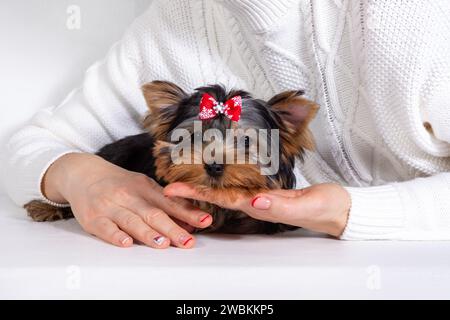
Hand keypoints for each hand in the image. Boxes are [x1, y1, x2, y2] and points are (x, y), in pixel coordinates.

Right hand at [42, 153, 211, 247]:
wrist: (83, 173)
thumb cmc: (119, 184)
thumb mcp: (144, 187)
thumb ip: (166, 204)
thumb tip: (190, 221)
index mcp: (145, 188)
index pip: (170, 203)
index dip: (188, 213)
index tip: (205, 221)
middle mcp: (129, 196)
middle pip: (153, 214)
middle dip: (172, 228)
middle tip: (187, 241)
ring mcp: (110, 206)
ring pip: (131, 221)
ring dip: (147, 233)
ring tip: (163, 243)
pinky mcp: (93, 218)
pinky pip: (105, 228)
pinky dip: (116, 235)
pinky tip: (126, 242)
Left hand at [164, 183, 350, 236]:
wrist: (338, 209)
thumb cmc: (324, 208)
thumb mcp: (305, 205)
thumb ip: (280, 205)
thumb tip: (254, 202)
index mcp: (260, 206)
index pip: (222, 200)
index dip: (197, 195)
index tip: (174, 191)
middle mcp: (256, 203)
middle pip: (217, 197)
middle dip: (192, 192)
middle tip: (167, 186)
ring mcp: (261, 197)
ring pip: (226, 192)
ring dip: (204, 188)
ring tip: (183, 182)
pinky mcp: (269, 190)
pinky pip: (242, 187)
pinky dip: (224, 182)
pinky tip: (216, 178)